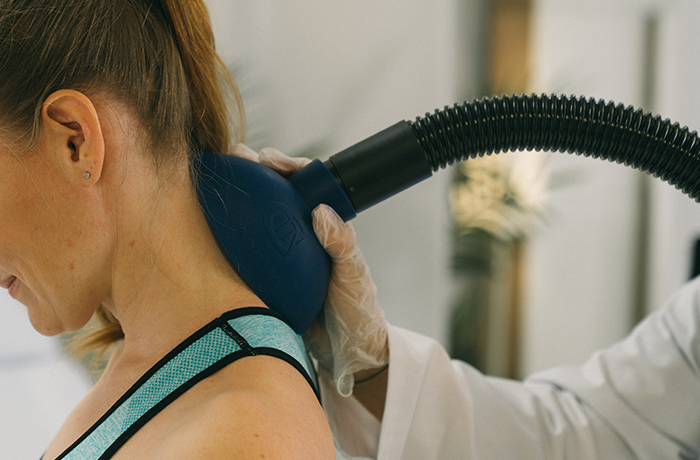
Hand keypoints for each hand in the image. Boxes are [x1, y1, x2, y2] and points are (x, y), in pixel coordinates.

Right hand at [230, 144, 389, 396]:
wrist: (346, 354)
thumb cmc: (357, 313)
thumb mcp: (354, 277)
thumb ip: (341, 246)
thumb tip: (322, 212)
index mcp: (327, 229)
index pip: (308, 186)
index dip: (288, 167)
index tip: (269, 161)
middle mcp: (303, 237)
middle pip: (277, 195)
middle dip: (256, 172)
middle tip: (236, 160)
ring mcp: (283, 257)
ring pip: (259, 219)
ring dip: (241, 198)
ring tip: (218, 180)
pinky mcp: (268, 277)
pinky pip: (248, 252)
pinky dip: (231, 236)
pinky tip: (211, 228)